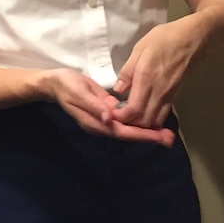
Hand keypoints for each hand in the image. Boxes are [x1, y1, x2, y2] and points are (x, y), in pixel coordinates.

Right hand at [40, 68, 175, 145]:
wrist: (54, 84)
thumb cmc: (66, 85)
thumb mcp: (79, 92)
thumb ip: (94, 105)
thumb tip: (109, 118)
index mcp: (96, 122)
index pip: (122, 132)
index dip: (141, 135)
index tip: (159, 137)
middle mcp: (102, 125)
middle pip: (128, 135)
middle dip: (149, 137)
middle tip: (170, 138)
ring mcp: (103, 121)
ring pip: (127, 130)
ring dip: (145, 132)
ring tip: (165, 133)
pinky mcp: (105, 114)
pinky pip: (123, 123)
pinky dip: (137, 123)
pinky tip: (149, 121)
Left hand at [109, 19, 201, 130]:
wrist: (192, 39)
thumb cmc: (164, 39)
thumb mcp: (140, 48)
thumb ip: (128, 71)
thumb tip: (118, 89)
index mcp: (147, 79)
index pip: (134, 109)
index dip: (122, 117)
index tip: (112, 115)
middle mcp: (159, 92)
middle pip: (145, 120)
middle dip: (130, 124)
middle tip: (118, 117)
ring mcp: (168, 95)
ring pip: (155, 120)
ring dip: (142, 124)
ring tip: (130, 117)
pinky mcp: (175, 95)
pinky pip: (163, 114)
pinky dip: (153, 119)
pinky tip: (144, 114)